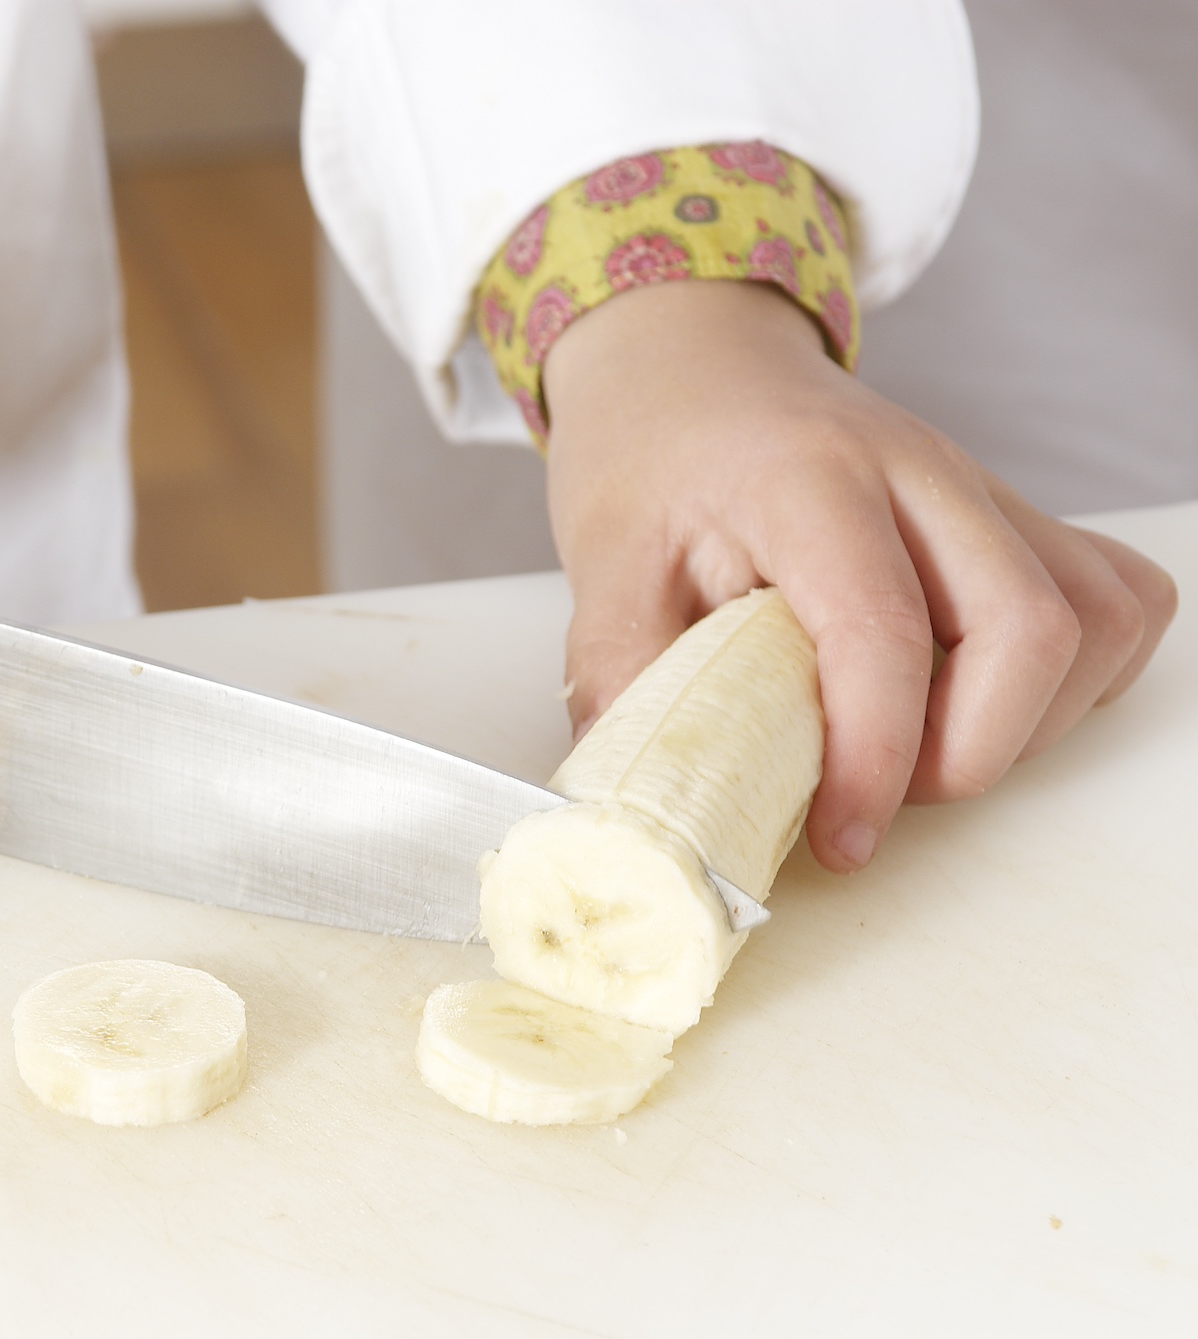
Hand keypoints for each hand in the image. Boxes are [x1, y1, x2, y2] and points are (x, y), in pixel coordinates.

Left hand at [540, 279, 1176, 871]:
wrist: (688, 366)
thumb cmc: (650, 461)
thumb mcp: (601, 571)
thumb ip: (627, 687)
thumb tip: (642, 811)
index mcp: (805, 480)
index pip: (883, 631)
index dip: (876, 759)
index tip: (840, 839)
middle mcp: (920, 471)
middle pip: (1035, 627)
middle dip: (970, 753)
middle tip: (877, 793)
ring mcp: (981, 488)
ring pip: (1095, 618)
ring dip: (1028, 722)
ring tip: (918, 748)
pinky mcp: (1014, 513)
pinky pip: (1114, 597)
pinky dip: (1075, 676)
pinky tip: (979, 698)